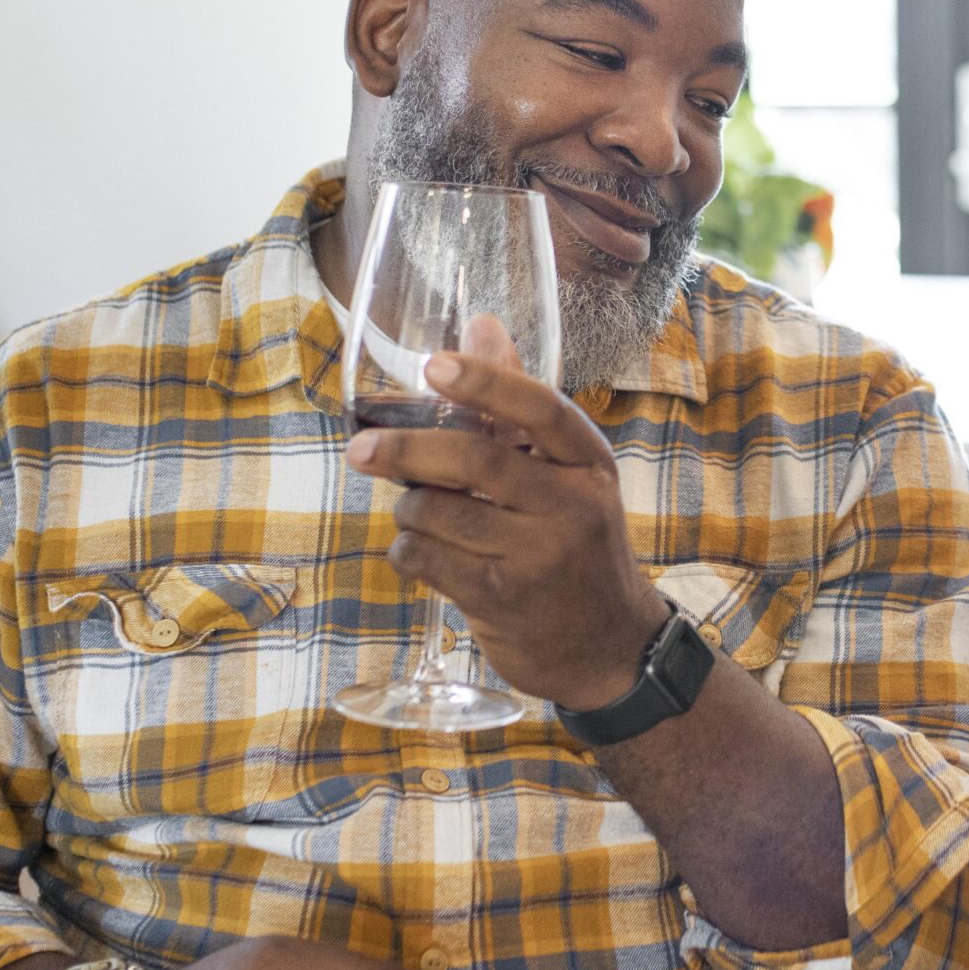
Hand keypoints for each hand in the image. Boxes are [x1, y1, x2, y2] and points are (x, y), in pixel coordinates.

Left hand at [344, 317, 670, 708]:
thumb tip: (483, 323)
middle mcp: (572, 507)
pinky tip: (424, 551)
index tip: (433, 365)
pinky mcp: (501, 600)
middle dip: (407, 449)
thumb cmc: (576, 544)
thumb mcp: (566, 476)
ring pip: (439, 511)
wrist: (607, 646)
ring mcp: (538, 557)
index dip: (486, 382)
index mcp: (589, 465)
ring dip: (410, 509)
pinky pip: (425, 558)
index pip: (542, 409)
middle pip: (475, 459)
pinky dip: (409, 549)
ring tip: (421, 514)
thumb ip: (518, 404)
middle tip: (362, 448)